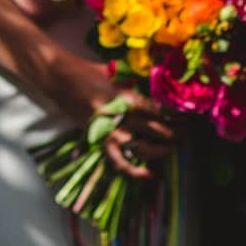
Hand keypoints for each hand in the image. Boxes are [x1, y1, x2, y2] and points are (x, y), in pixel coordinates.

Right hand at [54, 56, 176, 179]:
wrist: (58, 78)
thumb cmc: (86, 71)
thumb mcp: (115, 73)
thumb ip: (134, 83)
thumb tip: (155, 87)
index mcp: (126, 96)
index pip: (159, 111)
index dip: (175, 116)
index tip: (187, 117)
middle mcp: (120, 116)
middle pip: (156, 130)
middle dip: (175, 133)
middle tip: (186, 133)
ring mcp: (109, 130)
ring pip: (143, 148)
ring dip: (161, 151)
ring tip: (173, 148)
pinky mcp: (99, 140)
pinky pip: (118, 161)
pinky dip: (134, 171)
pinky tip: (149, 174)